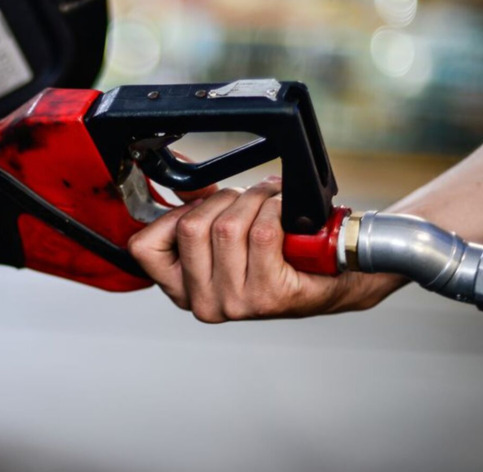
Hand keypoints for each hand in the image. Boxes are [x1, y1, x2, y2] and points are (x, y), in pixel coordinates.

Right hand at [127, 177, 405, 321]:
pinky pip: (262, 231)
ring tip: (270, 202)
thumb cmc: (280, 252)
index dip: (172, 215)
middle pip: (190, 226)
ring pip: (227, 226)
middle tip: (246, 200)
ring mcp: (236, 303)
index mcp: (183, 290)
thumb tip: (179, 180)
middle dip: (222, 200)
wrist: (337, 275)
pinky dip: (276, 209)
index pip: (144, 246)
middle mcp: (205, 303)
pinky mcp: (270, 295)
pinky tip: (286, 214)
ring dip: (254, 200)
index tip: (200, 207)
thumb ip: (195, 209)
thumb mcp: (225, 233)